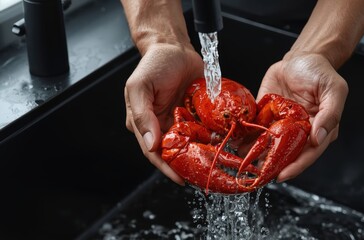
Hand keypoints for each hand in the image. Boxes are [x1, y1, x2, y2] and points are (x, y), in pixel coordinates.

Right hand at [124, 43, 203, 184]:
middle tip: (201, 177)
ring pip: (189, 144)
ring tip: (213, 165)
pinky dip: (209, 138)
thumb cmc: (153, 64)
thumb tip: (150, 144)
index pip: (154, 152)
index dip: (166, 168)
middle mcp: (162, 125)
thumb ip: (141, 116)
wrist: (174, 47)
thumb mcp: (140, 87)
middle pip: (173, 152)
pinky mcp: (194, 114)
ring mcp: (179, 120)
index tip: (181, 179)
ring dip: (200, 155)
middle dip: (186, 165)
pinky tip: (220, 145)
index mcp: (144, 123)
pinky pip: (201, 130)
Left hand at [256, 51, 348, 181]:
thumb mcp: (333, 90)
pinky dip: (247, 138)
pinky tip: (237, 145)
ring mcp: (281, 124)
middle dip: (273, 165)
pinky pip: (256, 129)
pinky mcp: (266, 115)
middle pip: (287, 154)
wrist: (300, 57)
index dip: (296, 166)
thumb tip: (319, 138)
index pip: (309, 153)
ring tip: (244, 164)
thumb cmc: (320, 72)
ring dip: (257, 155)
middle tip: (259, 175)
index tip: (282, 175)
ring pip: (269, 145)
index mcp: (318, 129)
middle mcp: (299, 131)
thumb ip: (330, 114)